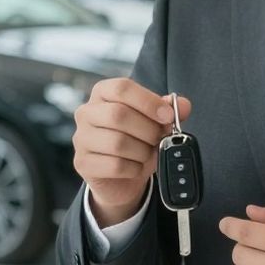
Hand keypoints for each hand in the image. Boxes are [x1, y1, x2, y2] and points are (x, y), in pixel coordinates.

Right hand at [71, 78, 191, 225]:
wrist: (121, 177)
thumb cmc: (136, 141)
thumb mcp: (155, 122)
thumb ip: (168, 110)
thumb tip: (183, 105)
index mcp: (103, 93)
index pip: (122, 88)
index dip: (148, 101)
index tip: (168, 116)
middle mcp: (87, 112)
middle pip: (118, 115)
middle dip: (148, 130)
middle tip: (159, 138)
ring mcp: (81, 138)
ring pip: (117, 142)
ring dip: (142, 151)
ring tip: (147, 153)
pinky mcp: (82, 162)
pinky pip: (115, 165)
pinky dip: (134, 168)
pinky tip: (135, 166)